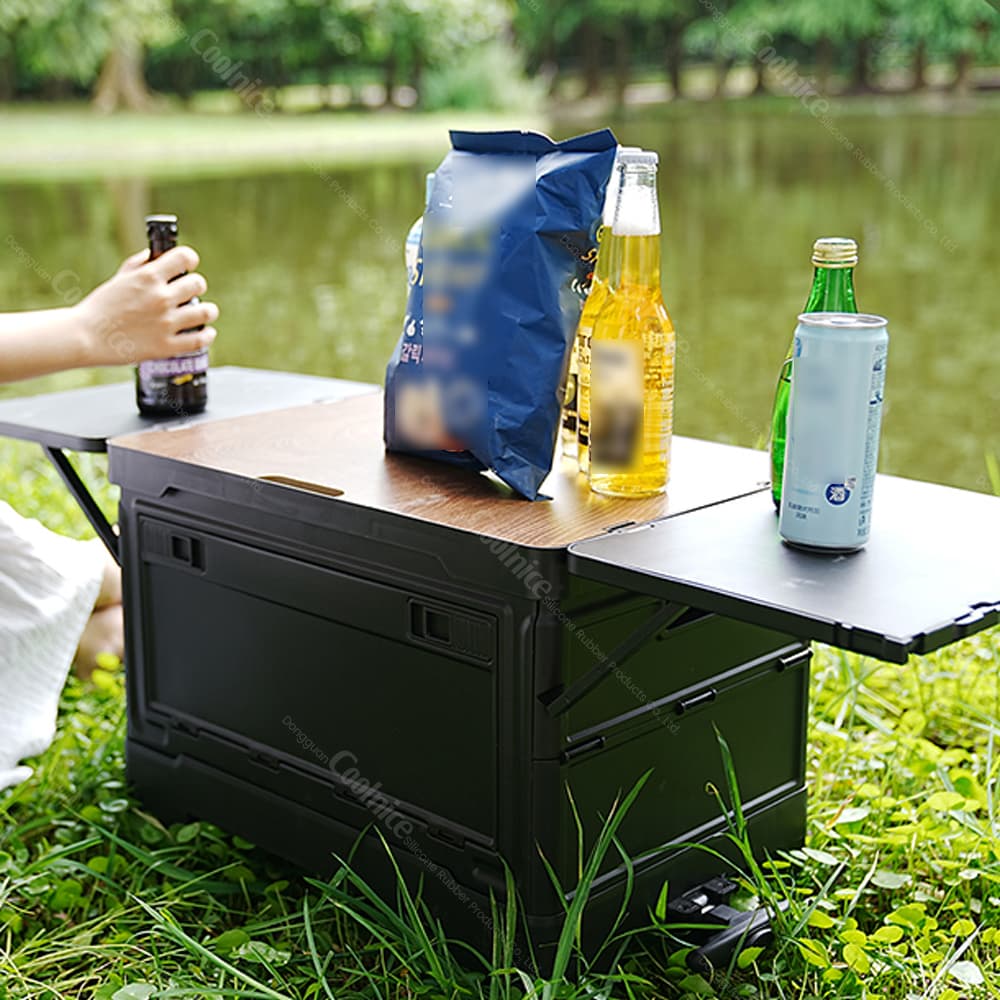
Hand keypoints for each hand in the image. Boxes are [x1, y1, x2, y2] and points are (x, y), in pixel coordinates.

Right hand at [73, 246, 219, 365]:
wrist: (85, 337)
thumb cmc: (100, 307)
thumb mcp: (119, 279)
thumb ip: (139, 265)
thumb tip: (156, 255)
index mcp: (148, 277)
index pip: (185, 257)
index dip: (189, 260)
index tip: (188, 265)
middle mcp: (161, 298)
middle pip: (198, 284)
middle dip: (196, 286)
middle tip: (191, 292)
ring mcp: (166, 323)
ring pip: (205, 312)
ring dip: (208, 310)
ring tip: (206, 312)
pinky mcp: (166, 346)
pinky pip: (200, 339)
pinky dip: (207, 334)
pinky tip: (206, 331)